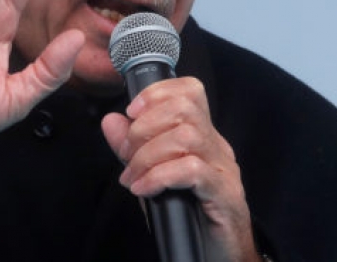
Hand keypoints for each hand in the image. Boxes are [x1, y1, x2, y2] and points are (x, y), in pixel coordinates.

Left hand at [101, 77, 259, 261]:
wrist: (217, 257)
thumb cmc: (186, 217)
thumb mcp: (152, 176)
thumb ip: (132, 148)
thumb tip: (111, 120)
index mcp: (201, 135)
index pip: (190, 90)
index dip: (157, 92)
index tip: (130, 112)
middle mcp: (216, 146)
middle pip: (185, 107)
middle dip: (145, 126)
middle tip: (127, 153)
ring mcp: (223, 169)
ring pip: (186, 136)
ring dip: (148, 154)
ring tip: (133, 176)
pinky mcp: (225, 194)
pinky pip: (192, 170)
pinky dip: (160, 176)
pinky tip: (144, 189)